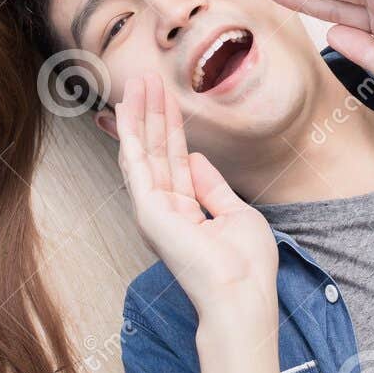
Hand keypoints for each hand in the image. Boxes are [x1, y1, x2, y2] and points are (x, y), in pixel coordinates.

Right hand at [114, 74, 277, 313]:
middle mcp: (164, 209)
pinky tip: (127, 107)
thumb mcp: (236, 214)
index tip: (166, 96)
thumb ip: (213, 186)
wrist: (242, 295)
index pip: (175, 160)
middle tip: (146, 77)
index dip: (171, 127)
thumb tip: (195, 158)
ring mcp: (153, 210)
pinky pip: (136, 162)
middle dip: (151, 112)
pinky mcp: (148, 210)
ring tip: (136, 80)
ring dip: (138, 114)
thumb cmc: (246, 266)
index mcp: (186, 212)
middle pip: (156, 151)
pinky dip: (131, 132)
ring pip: (142, 151)